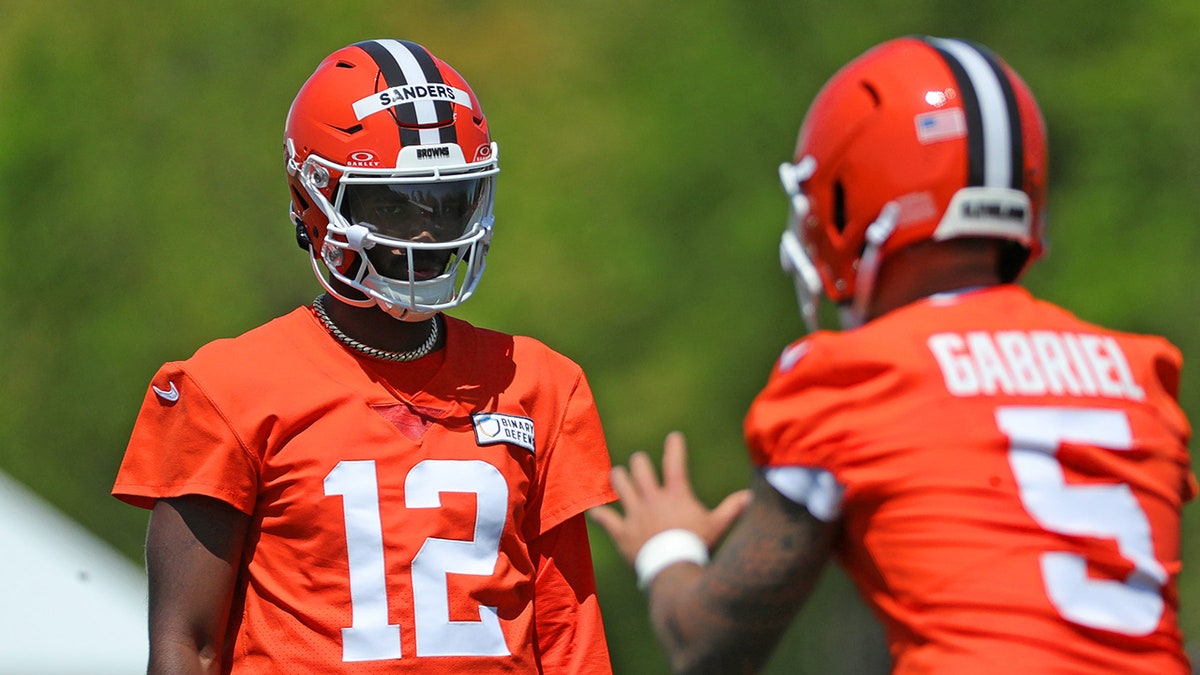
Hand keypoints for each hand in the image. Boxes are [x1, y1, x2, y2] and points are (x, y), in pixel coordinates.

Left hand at [589, 431, 751, 564]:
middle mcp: (652, 498)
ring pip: (619, 484)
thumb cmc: (698, 547)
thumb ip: (733, 509)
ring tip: (619, 475)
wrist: (674, 571)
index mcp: (676, 494)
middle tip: (640, 463)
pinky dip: (599, 514)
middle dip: (639, 462)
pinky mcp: (622, 532)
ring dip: (618, 478)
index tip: (674, 436)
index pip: (674, 461)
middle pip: (639, 467)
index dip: (674, 445)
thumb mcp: (718, 527)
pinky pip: (604, 518)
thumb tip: (753, 496)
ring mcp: (635, 514)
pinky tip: (596, 512)